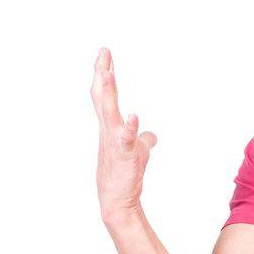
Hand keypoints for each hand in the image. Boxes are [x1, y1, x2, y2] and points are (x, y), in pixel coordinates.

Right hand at [90, 48, 157, 223]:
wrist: (119, 200)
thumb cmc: (125, 175)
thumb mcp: (138, 151)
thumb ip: (143, 138)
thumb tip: (152, 134)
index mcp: (110, 126)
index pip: (105, 96)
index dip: (104, 74)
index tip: (105, 54)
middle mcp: (108, 130)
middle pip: (102, 97)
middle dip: (102, 74)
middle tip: (103, 52)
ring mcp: (115, 142)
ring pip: (109, 113)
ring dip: (108, 93)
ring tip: (107, 72)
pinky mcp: (125, 155)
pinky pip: (127, 139)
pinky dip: (131, 127)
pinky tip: (134, 116)